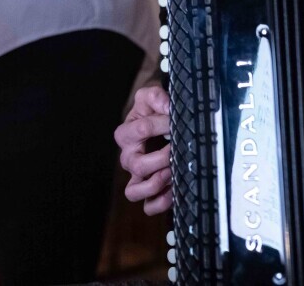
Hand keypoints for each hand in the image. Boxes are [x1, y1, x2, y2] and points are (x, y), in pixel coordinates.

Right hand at [115, 84, 173, 214]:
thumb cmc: (152, 110)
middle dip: (161, 158)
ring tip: (172, 173)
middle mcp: (128, 158)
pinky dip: (160, 203)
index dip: (162, 124)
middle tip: (177, 151)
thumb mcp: (151, 97)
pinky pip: (148, 206)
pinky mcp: (149, 190)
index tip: (178, 120)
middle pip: (137, 165)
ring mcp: (137, 176)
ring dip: (155, 184)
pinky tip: (174, 191)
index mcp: (125, 134)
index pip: (142, 129)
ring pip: (134, 191)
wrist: (156, 118)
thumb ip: (157, 98)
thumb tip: (169, 109)